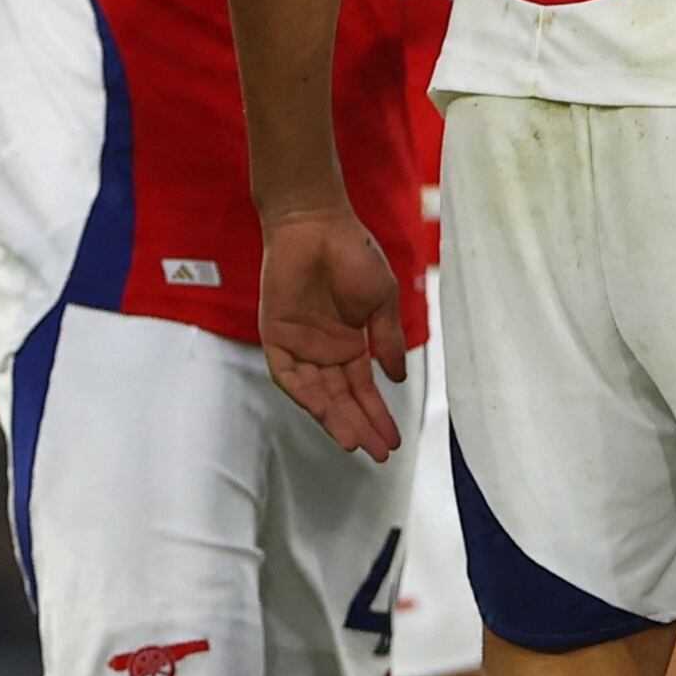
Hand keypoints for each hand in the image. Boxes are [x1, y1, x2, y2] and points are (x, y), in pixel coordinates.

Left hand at [259, 206, 411, 458]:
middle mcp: (324, 351)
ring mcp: (300, 346)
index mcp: (351, 343)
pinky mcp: (276, 336)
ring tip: (353, 441)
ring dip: (334, 418)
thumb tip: (398, 378)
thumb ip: (387, 339)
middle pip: (341, 399)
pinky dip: (304, 393)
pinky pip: (288, 374)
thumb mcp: (382, 300)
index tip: (393, 439)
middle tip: (377, 452)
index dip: (378, 415)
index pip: (364, 389)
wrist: (316, 223)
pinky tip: (323, 411)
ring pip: (317, 394)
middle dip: (359, 426)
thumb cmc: (353, 253)